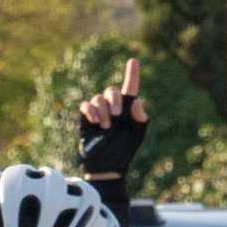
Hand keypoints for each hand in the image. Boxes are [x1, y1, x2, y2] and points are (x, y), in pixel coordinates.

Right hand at [76, 55, 147, 179]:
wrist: (107, 165)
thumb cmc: (124, 150)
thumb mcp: (137, 135)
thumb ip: (140, 118)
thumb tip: (137, 101)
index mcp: (128, 108)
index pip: (130, 87)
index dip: (132, 74)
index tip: (133, 61)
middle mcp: (113, 106)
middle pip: (112, 91)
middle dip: (115, 100)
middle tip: (117, 115)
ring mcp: (99, 111)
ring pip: (98, 98)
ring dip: (103, 111)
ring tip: (106, 126)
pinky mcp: (86, 117)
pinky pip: (86, 105)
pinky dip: (91, 111)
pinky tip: (96, 122)